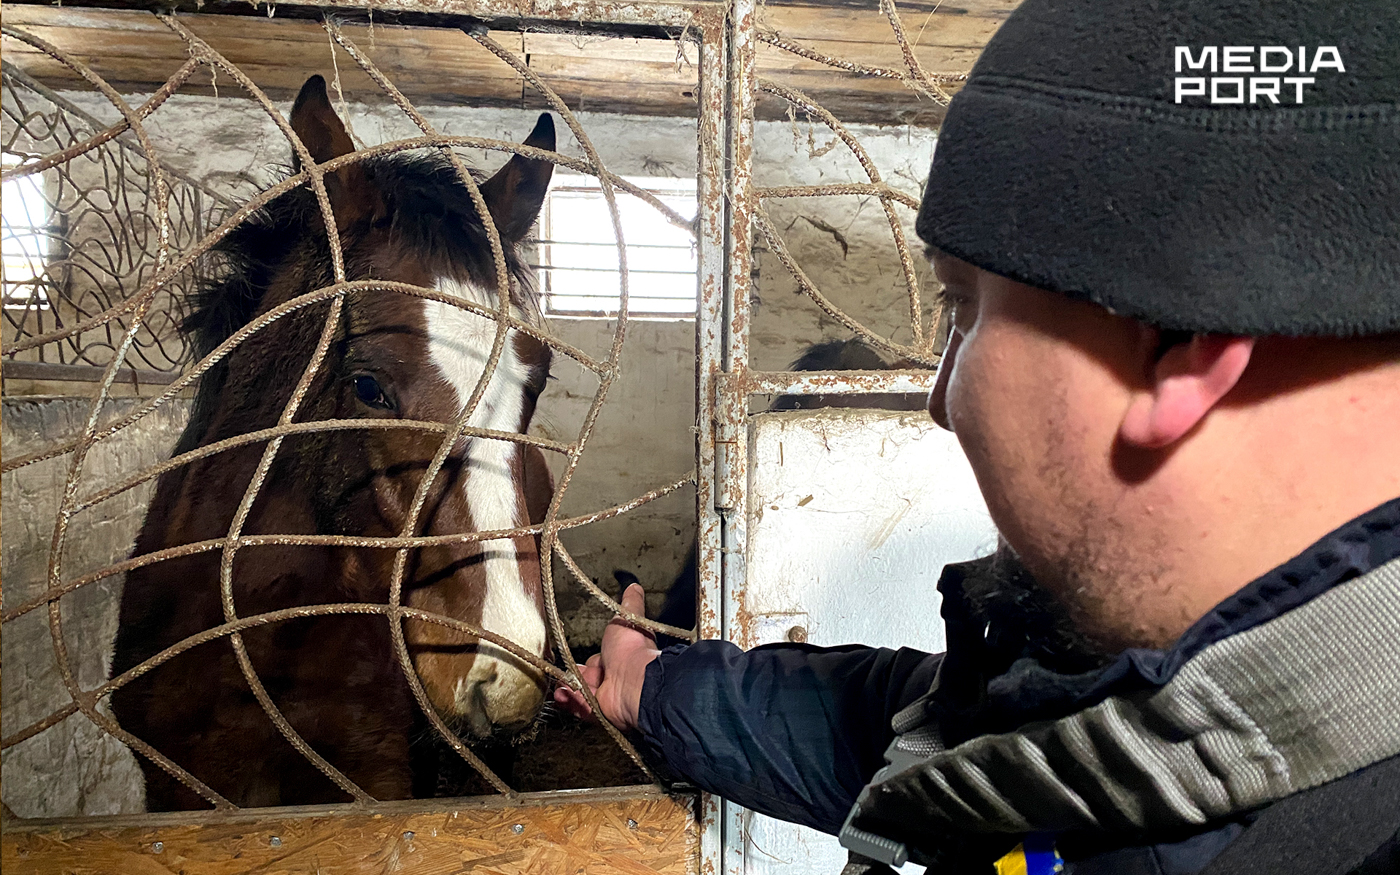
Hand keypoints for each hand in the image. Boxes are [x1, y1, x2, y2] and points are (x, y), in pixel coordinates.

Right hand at [553, 583, 660, 730]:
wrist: (636, 680)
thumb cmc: (633, 649)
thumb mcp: (626, 618)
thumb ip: (629, 603)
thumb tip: (634, 586)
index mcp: (620, 659)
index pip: (598, 661)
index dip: (590, 660)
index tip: (581, 659)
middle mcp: (614, 679)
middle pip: (586, 679)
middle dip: (574, 676)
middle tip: (562, 673)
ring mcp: (607, 697)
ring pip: (581, 694)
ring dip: (568, 689)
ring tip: (558, 685)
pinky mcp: (599, 712)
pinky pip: (581, 708)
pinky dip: (570, 701)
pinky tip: (562, 694)